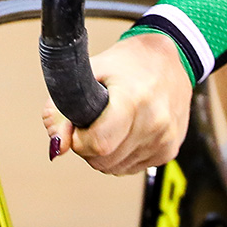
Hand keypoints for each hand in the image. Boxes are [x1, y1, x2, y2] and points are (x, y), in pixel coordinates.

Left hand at [41, 32, 192, 174]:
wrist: (167, 58)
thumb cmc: (126, 62)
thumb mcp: (88, 73)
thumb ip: (61, 109)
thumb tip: (58, 146)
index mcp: (134, 100)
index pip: (98, 143)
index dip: (79, 139)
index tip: (78, 124)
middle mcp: (154, 123)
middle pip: (104, 160)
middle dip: (88, 146)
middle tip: (92, 121)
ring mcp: (164, 140)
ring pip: (115, 168)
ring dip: (104, 153)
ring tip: (111, 123)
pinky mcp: (169, 151)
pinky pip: (131, 168)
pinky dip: (121, 155)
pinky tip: (125, 131)